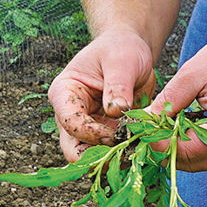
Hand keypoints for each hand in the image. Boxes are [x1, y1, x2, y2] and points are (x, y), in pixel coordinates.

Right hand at [48, 26, 157, 161]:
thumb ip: (117, 85)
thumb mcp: (121, 60)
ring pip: (92, 157)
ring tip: (138, 145)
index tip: (116, 132)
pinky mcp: (104, 136)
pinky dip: (126, 154)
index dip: (91, 133)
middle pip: (74, 150)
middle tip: (126, 150)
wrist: (131, 52)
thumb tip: (116, 111)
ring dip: (114, 157)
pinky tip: (142, 144)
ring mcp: (86, 128)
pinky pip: (112, 154)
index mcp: (64, 93)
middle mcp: (69, 115)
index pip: (70, 123)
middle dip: (99, 155)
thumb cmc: (120, 49)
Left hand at [154, 21, 206, 171]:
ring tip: (167, 123)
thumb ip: (167, 102)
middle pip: (192, 163)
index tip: (138, 130)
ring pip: (203, 161)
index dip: (156, 142)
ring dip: (183, 147)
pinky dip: (199, 143)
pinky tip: (189, 124)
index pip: (182, 151)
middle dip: (167, 147)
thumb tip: (145, 122)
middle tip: (148, 128)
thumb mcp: (194, 73)